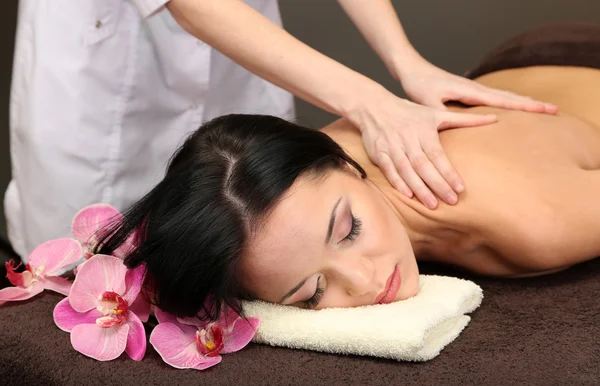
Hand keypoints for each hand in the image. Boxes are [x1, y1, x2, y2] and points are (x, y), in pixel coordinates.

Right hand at [348, 86, 496, 208]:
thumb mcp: (435, 113)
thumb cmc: (408, 112)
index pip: (437, 155)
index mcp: (423, 129)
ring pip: (406, 170)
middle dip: (437, 184)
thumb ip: (464, 119)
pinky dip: (397, 182)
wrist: (374, 106)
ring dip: (419, 188)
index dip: (448, 172)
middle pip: (423, 165)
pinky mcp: (379, 153)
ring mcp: (392, 146)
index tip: (460, 188)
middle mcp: (407, 139)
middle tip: (451, 201)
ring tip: (432, 204)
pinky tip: (408, 195)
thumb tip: (494, 118)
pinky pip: (388, 170)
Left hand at [399, 57, 557, 113]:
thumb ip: (444, 114)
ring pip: (504, 96)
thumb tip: (458, 125)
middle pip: (510, 97)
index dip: (525, 106)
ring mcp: (473, 90)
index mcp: (470, 92)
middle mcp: (475, 89)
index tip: (545, 110)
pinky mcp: (468, 93)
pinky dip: (508, 102)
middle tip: (555, 110)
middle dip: (532, 104)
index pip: (504, 100)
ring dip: (523, 102)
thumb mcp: (429, 103)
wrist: (412, 70)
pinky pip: (494, 98)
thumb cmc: (419, 85)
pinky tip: (513, 108)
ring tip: (542, 109)